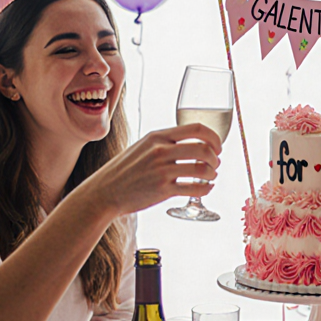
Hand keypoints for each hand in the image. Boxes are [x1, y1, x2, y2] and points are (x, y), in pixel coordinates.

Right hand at [84, 123, 222, 216]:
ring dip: (212, 174)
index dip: (214, 137)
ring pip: (202, 169)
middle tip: (215, 164)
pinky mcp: (162, 190)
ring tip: (210, 177)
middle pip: (204, 149)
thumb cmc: (125, 170)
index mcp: (157, 136)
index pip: (196, 129)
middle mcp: (160, 150)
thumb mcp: (143, 146)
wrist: (104, 192)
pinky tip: (205, 189)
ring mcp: (161, 170)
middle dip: (216, 157)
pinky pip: (194, 188)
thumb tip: (193, 143)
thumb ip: (165, 142)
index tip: (217, 146)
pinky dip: (206, 189)